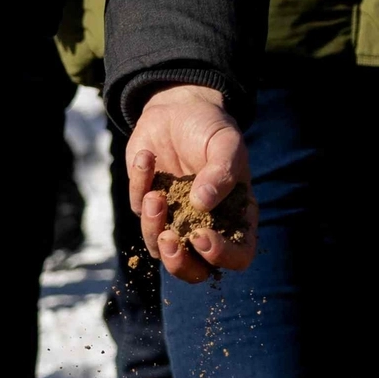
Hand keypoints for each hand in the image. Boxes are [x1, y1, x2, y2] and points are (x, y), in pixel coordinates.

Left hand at [124, 85, 255, 285]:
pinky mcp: (149, 205)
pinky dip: (140, 186)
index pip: (238, 254)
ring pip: (161, 249)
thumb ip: (222, 171)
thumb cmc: (210, 127)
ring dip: (154, 227)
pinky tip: (147, 158)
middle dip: (179, 263)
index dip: (222, 255)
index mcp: (236, 214)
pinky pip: (140, 211)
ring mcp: (175, 218)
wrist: (176, 107)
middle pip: (196, 270)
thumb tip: (203, 203)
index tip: (202, 235)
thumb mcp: (226, 142)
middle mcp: (206, 223)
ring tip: (155, 196)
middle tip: (169, 239)